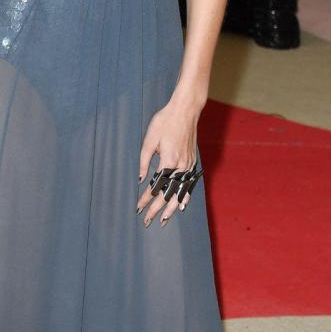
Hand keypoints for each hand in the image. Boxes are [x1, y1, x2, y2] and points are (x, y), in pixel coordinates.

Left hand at [136, 95, 200, 225]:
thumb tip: (140, 180)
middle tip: (148, 221)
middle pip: (168, 193)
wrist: (185, 110)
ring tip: (164, 219)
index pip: (155, 186)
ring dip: (171, 207)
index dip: (146, 198)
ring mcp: (188, 164)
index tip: (138, 208)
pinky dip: (185, 196)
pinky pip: (189, 183)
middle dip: (157, 208)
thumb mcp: (149, 140)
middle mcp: (180, 165)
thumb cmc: (164, 122)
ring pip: (180, 191)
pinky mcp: (192, 161)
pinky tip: (181, 205)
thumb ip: (144, 161)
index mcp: (168, 161)